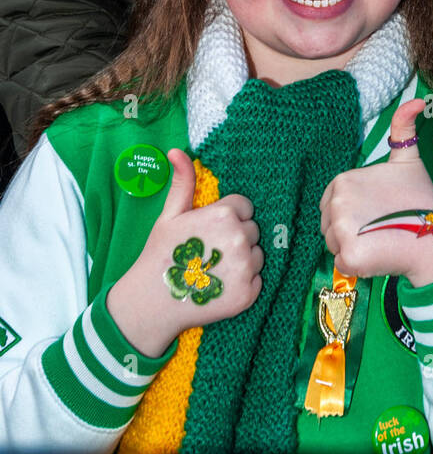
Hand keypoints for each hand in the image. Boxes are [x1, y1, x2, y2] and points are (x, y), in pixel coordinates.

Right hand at [107, 149, 263, 357]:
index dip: (228, 216)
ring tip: (215, 268)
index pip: (244, 206)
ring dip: (243, 259)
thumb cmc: (160, 253)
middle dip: (236, 236)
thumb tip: (177, 150)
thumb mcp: (170, 215)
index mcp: (223, 215)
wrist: (153, 302)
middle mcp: (239, 239)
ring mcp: (245, 268)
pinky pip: (259, 280)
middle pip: (252, 229)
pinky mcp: (248, 294)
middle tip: (210, 250)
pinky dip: (245, 282)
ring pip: (258, 254)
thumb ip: (183, 182)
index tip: (210, 229)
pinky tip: (222, 285)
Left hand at [319, 99, 432, 288]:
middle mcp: (337, 202)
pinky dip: (358, 266)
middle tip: (379, 229)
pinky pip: (342, 265)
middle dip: (349, 231)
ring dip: (353, 249)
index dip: (352, 212)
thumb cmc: (420, 197)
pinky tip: (379, 256)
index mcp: (343, 180)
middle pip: (328, 225)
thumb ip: (403, 128)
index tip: (375, 213)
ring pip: (333, 246)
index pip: (332, 204)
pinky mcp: (348, 255)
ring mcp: (341, 229)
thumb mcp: (408, 158)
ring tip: (380, 241)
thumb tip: (417, 100)